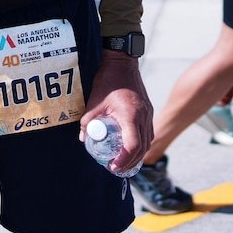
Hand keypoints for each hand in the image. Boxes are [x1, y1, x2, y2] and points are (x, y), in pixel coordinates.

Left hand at [81, 50, 151, 173]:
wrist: (122, 63)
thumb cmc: (108, 81)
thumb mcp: (94, 102)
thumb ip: (87, 122)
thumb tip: (83, 138)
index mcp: (131, 115)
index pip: (133, 145)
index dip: (124, 159)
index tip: (113, 166)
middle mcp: (143, 116)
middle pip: (142, 148)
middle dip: (131, 162)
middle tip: (117, 169)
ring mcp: (148, 113)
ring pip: (148, 141)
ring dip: (138, 155)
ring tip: (124, 162)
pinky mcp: (148, 110)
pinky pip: (149, 132)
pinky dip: (142, 144)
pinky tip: (132, 148)